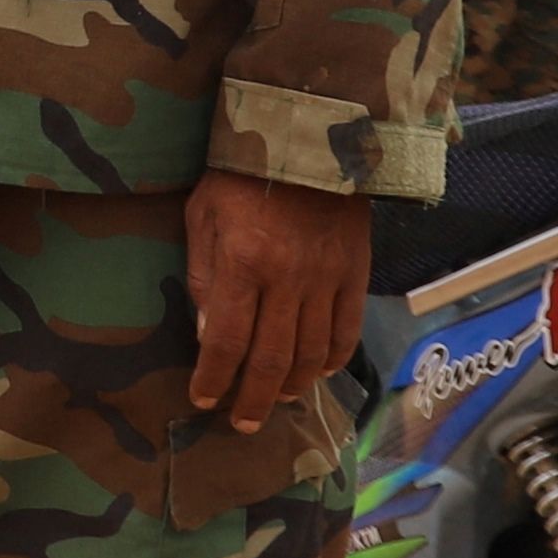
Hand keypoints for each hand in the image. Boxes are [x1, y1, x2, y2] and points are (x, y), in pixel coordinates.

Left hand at [185, 172, 371, 423]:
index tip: (202, 398)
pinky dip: (331, 361)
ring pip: (311, 354)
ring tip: (274, 401)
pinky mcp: (355, 273)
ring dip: (290, 387)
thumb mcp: (203, 216)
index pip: (228, 341)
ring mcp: (327, 279)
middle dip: (252, 400)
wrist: (309, 135)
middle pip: (271, 359)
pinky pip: (346, 331)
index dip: (214, 378)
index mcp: (244, 262)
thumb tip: (211, 336)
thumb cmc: (242, 175)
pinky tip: (314, 373)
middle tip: (241, 422)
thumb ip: (205, 276)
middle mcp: (288, 279)